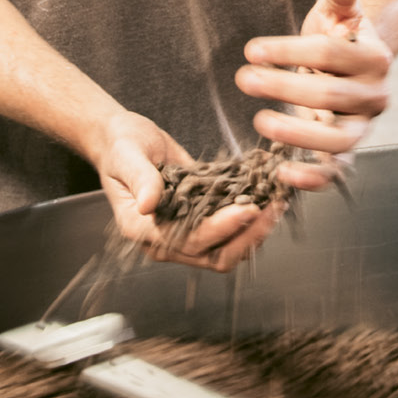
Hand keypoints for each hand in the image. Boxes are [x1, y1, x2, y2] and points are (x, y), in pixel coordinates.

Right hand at [88, 109, 286, 272]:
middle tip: (272, 209)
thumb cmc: (122, 146)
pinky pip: (231, 235)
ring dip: (254, 233)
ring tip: (276, 205)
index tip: (247, 208)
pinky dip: (252, 223)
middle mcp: (164, 240)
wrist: (124, 140)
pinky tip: (269, 201)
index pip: (188, 241)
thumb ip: (140, 178)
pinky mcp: (200, 224)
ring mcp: (184, 235)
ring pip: (228, 251)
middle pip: (215, 256)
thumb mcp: (127, 155)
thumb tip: (150, 203)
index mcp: (141, 229)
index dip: (220, 228)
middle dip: (247, 236)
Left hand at [234, 0, 391, 192]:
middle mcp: (376, 97)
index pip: (331, 55)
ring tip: (260, 123)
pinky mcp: (347, 152)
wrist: (350, 67)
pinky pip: (336, 171)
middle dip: (284, 88)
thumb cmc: (336, 34)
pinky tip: (282, 176)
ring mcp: (363, 127)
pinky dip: (314, 179)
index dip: (290, 52)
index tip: (252, 50)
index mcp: (376, 58)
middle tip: (243, 80)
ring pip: (338, 140)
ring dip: (297, 135)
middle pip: (330, 97)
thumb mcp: (336, 10)